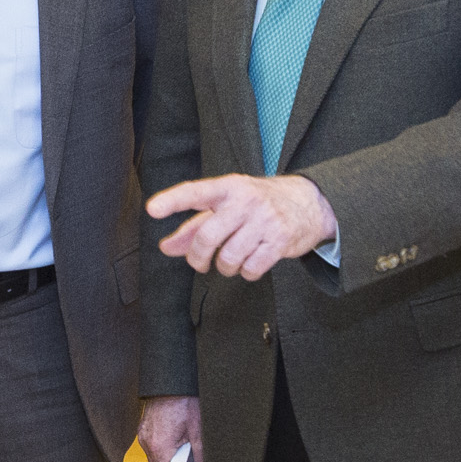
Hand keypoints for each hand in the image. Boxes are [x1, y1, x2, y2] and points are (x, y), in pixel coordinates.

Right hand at [137, 396, 200, 461]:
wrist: (171, 381)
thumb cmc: (183, 401)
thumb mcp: (198, 430)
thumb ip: (200, 456)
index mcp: (160, 447)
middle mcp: (147, 443)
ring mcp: (143, 435)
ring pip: (154, 459)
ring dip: (166, 460)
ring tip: (182, 454)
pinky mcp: (143, 429)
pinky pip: (151, 446)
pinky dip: (161, 449)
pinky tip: (174, 443)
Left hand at [147, 174, 335, 279]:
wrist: (309, 202)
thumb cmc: (258, 204)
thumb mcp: (227, 206)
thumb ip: (194, 227)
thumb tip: (166, 247)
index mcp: (228, 188)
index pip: (195, 192)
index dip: (172, 201)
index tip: (151, 210)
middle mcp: (246, 201)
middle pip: (208, 236)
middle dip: (198, 257)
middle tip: (200, 263)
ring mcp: (265, 221)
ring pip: (228, 258)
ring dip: (225, 267)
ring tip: (230, 260)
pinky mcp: (280, 241)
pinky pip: (251, 269)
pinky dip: (246, 273)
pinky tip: (250, 263)